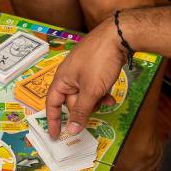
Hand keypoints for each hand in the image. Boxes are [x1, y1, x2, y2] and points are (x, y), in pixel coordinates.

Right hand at [45, 18, 124, 138]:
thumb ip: (81, 111)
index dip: (53, 120)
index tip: (55, 135)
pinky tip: (111, 94)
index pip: (52, 104)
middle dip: (84, 108)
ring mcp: (81, 70)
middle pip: (71, 100)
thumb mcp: (91, 90)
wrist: (118, 35)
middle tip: (96, 111)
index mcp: (61, 79)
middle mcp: (68, 74)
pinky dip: (100, 92)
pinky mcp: (94, 66)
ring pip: (85, 94)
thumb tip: (71, 130)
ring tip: (108, 101)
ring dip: (95, 101)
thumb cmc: (100, 61)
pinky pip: (93, 85)